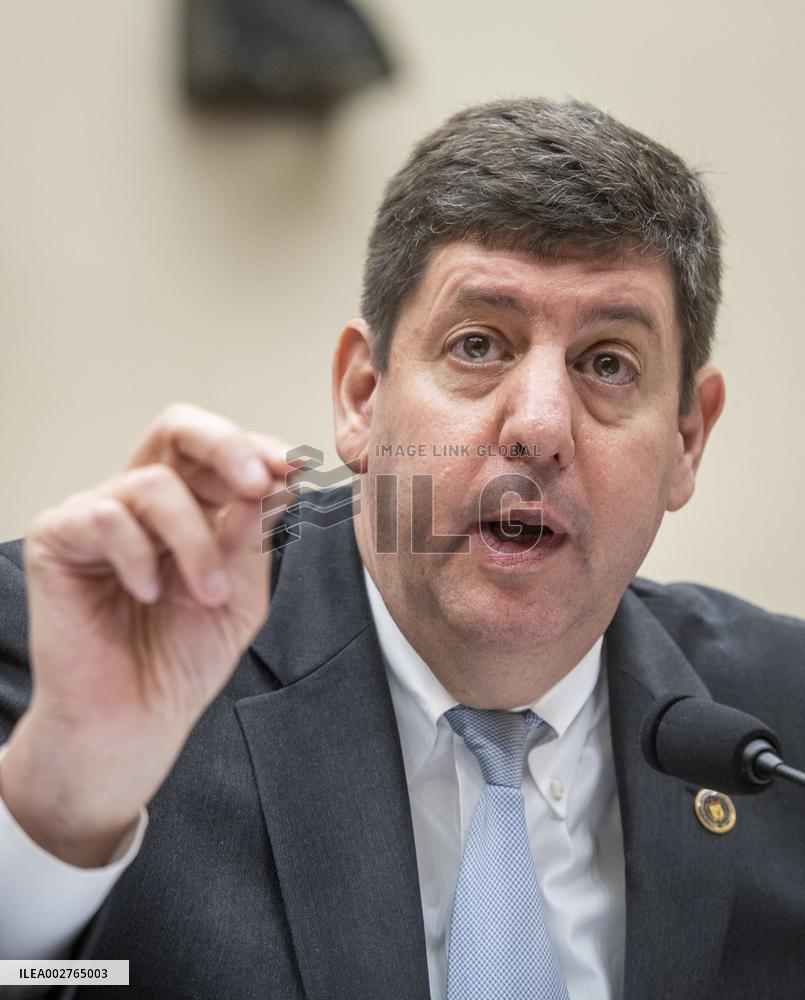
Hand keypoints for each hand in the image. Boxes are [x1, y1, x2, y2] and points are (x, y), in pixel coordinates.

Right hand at [0, 404, 293, 865]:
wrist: (134, 719)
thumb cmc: (182, 657)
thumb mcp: (241, 591)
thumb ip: (252, 536)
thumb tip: (270, 482)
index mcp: (189, 505)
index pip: (219, 451)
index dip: (258, 449)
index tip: (293, 468)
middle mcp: (142, 500)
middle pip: (178, 428)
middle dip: (227, 447)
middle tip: (257, 481)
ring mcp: (98, 513)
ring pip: (155, 484)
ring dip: (195, 541)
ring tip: (208, 594)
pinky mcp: (58, 538)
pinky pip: (106, 517)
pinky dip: (139, 556)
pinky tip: (149, 593)